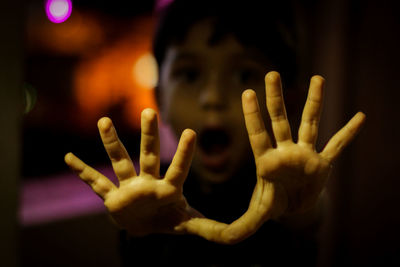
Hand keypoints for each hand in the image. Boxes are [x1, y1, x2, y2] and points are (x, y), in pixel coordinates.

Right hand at [65, 109, 198, 235]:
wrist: (144, 225)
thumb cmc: (168, 219)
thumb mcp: (189, 224)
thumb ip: (210, 227)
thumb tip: (237, 235)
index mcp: (169, 189)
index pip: (178, 169)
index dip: (184, 153)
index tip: (190, 131)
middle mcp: (149, 182)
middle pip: (148, 156)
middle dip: (149, 136)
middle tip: (149, 111)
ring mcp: (129, 187)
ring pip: (119, 162)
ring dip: (111, 143)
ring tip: (104, 120)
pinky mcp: (112, 197)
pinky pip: (95, 183)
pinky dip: (82, 172)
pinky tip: (68, 157)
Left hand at [242, 71, 365, 218]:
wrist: (295, 208)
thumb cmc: (273, 204)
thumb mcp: (257, 215)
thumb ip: (240, 226)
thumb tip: (222, 239)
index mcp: (267, 160)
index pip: (258, 133)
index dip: (252, 114)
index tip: (247, 92)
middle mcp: (285, 151)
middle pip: (279, 119)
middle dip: (275, 98)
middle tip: (271, 73)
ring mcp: (304, 154)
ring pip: (309, 123)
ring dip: (313, 102)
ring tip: (318, 78)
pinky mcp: (322, 163)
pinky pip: (337, 145)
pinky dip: (348, 133)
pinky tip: (360, 117)